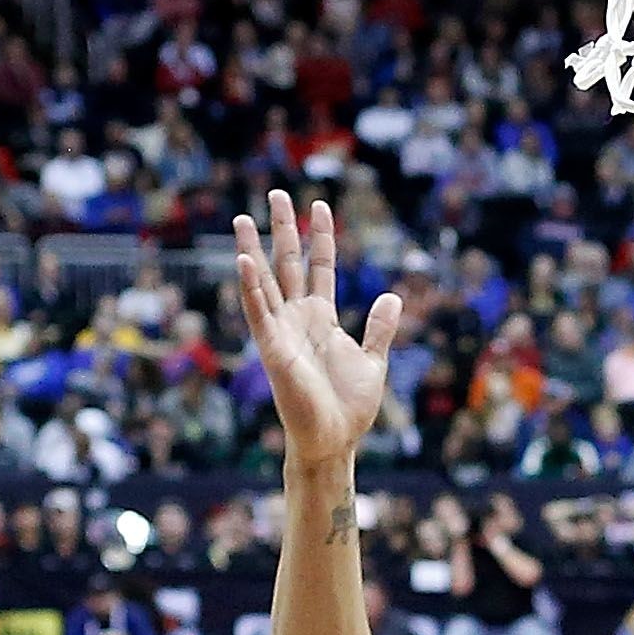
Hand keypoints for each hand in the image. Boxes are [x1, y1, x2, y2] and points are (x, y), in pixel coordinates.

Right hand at [234, 191, 400, 463]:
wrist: (335, 440)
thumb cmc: (349, 407)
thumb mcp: (373, 361)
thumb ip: (379, 329)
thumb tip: (392, 297)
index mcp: (322, 319)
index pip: (319, 267)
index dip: (321, 237)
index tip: (320, 206)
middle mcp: (298, 319)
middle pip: (287, 265)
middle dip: (282, 230)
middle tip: (276, 194)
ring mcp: (282, 332)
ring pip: (264, 282)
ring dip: (252, 251)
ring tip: (241, 218)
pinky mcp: (272, 349)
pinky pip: (258, 313)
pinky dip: (250, 288)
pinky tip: (243, 260)